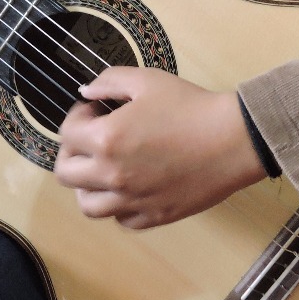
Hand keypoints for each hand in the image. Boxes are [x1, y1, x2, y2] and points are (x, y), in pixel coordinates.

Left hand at [54, 67, 267, 229]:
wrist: (232, 139)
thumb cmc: (190, 106)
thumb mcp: (146, 80)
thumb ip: (108, 81)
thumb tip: (86, 92)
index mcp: (106, 140)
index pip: (66, 134)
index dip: (77, 117)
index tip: (95, 110)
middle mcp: (112, 175)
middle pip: (66, 174)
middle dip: (72, 151)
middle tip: (92, 139)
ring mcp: (132, 201)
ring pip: (87, 205)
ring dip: (88, 184)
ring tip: (105, 167)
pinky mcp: (153, 217)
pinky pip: (121, 219)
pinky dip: (118, 205)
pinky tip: (132, 184)